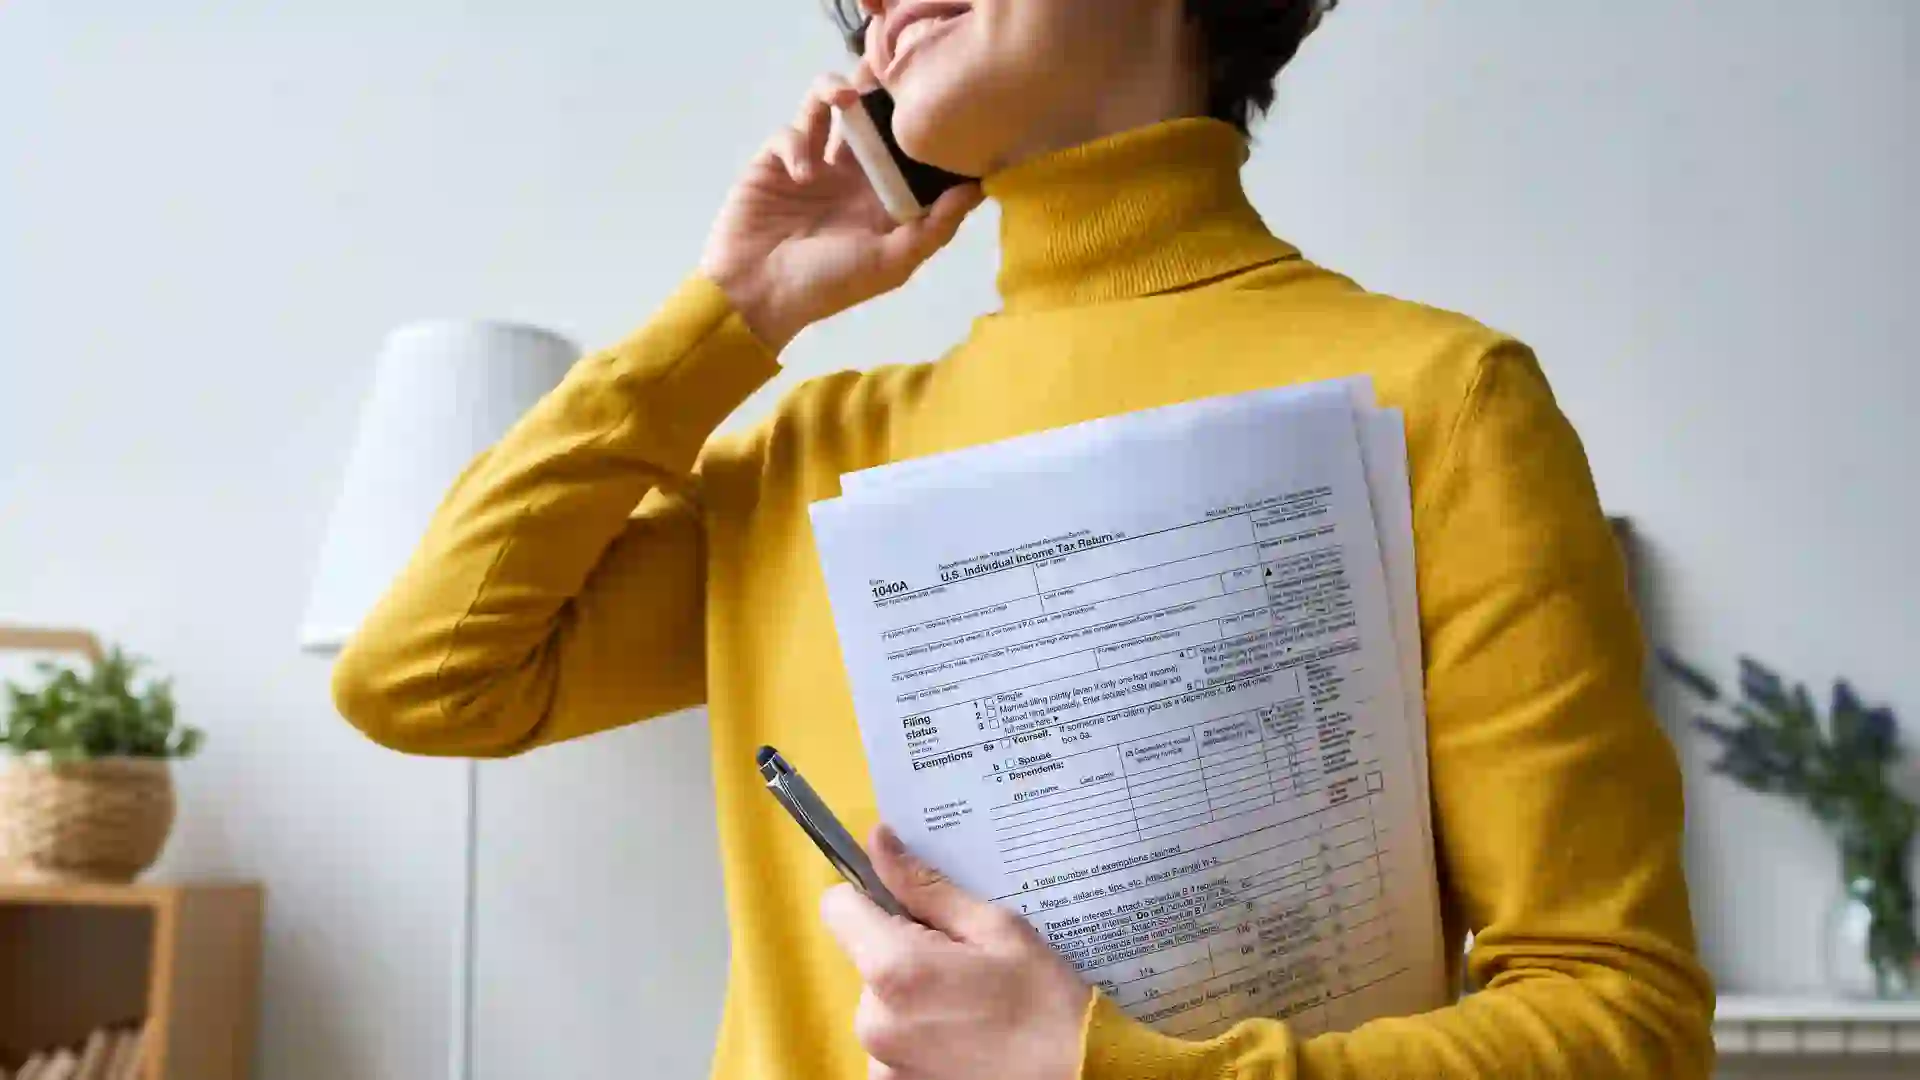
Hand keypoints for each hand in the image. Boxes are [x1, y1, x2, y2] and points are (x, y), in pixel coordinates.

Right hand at [698, 72, 984, 350]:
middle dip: (877, 87)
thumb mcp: (892, 263)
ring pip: (825, 104)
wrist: (758, 295)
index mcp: (882, 195)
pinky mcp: (775, 160)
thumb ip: (935, 227)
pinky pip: (789, 132)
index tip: (939, 96)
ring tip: (844, 95)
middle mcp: (850, 173)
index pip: (908, 147)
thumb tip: (978, 188)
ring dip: (834, 90)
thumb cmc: (829, 284)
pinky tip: (802, 175)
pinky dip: (795, 145)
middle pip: (869, 114)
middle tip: (889, 65)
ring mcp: (812, 162)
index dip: (921, 122)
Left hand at [821, 825, 1091, 1079]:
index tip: (914, 909)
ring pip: (880, 1003)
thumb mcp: (998, 930)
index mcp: (895, 967)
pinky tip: (964, 1039)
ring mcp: (880, 1062)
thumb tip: (879, 841)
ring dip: (913, 999)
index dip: (872, 897)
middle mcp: (873, 1019)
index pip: (838, 907)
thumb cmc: (1046, 1003)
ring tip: (971, 1006)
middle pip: (865, 958)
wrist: (1082, 1077)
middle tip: (966, 965)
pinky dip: (919, 1037)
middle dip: (905, 952)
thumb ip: (928, 888)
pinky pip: (892, 1044)